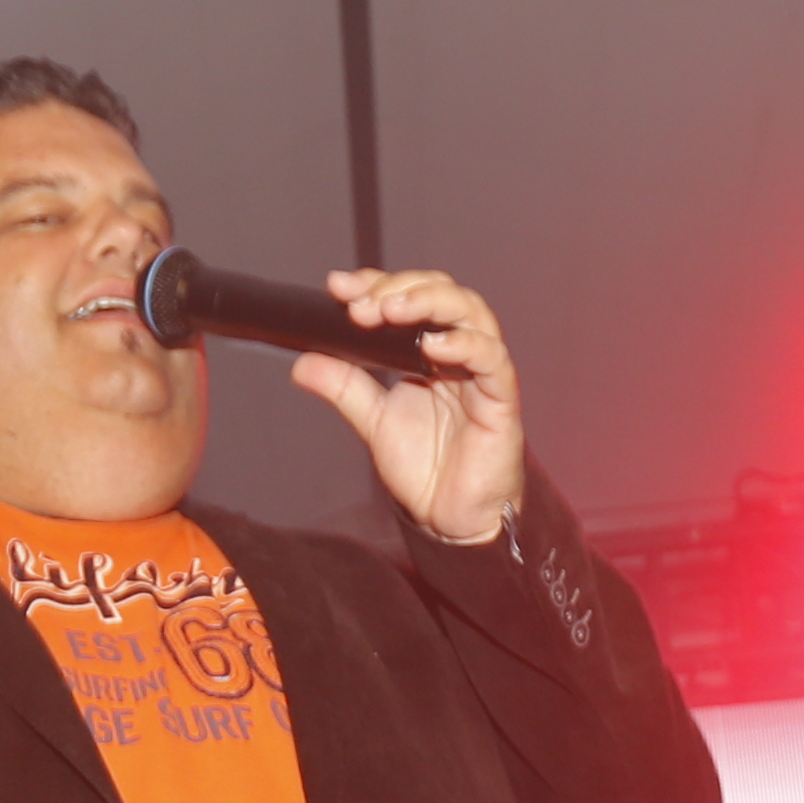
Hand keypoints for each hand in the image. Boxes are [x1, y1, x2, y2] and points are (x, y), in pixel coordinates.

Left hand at [290, 267, 524, 546]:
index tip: (338, 287)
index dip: (376, 283)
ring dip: (430, 302)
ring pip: (471, 312)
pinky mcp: (501, 398)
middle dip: (400, 288)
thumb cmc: (426, 468)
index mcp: (429, 349)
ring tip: (392, 309)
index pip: (408, 295)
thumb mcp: (372, 421)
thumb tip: (302, 362)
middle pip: (442, 291)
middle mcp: (459, 351)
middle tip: (362, 305)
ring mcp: (483, 371)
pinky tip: (433, 346)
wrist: (451, 519)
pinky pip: (492, 359)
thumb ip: (343, 387)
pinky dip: (464, 345)